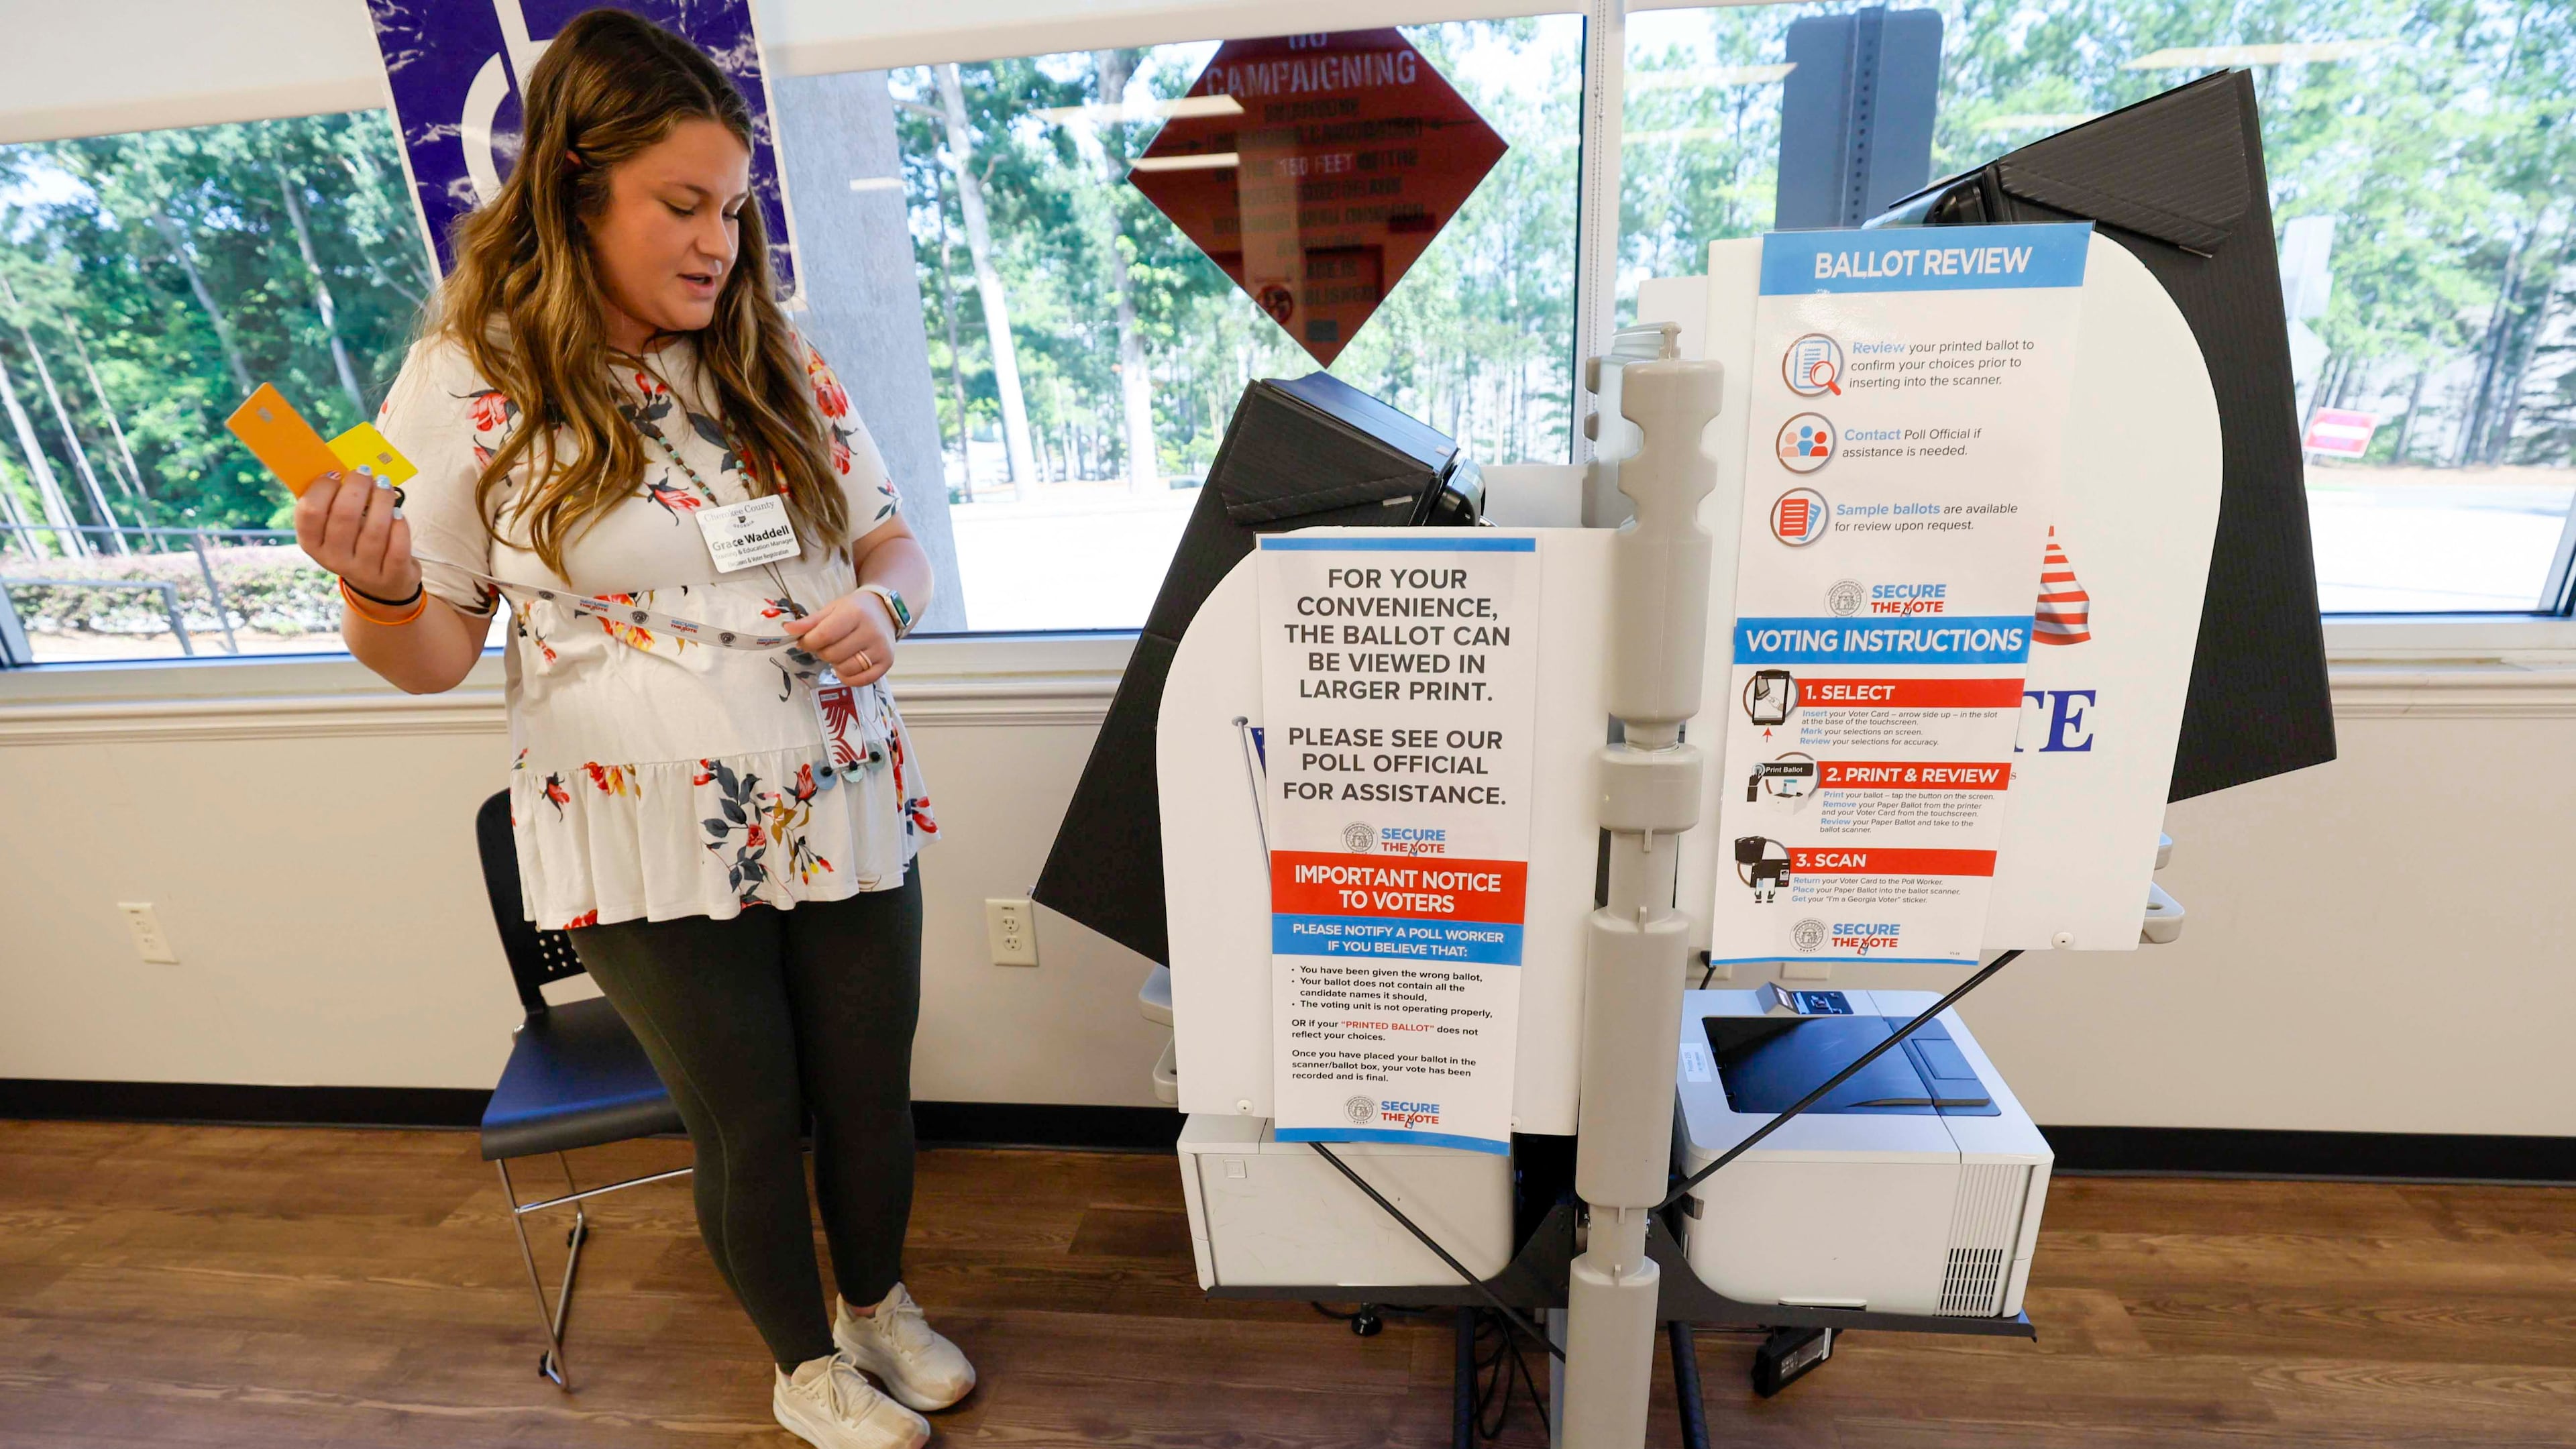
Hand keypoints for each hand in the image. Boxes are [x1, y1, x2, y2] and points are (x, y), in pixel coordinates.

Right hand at [294, 469, 419, 601]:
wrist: (382, 585)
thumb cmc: (355, 543)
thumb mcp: (335, 528)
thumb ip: (333, 503)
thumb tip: (342, 467)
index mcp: (312, 543)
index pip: (309, 512)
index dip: (322, 488)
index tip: (335, 473)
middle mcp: (334, 559)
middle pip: (344, 516)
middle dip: (357, 487)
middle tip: (365, 472)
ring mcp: (363, 570)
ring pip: (374, 530)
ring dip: (382, 500)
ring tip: (384, 485)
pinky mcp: (392, 576)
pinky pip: (398, 546)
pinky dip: (399, 525)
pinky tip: (398, 513)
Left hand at [782, 588, 896, 684]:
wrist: (885, 612)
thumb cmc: (855, 610)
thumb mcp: (832, 609)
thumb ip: (810, 622)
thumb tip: (788, 630)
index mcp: (855, 613)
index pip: (825, 635)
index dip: (808, 642)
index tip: (805, 641)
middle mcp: (871, 632)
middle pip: (833, 654)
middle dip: (822, 652)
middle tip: (826, 645)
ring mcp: (881, 649)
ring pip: (845, 669)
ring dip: (835, 664)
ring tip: (839, 653)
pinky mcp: (887, 663)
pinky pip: (860, 681)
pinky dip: (847, 677)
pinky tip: (846, 666)